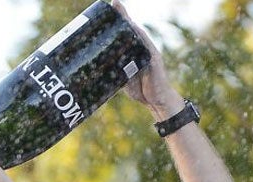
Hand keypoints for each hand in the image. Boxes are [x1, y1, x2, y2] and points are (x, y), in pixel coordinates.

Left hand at [109, 0, 185, 120]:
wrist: (156, 102)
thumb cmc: (140, 90)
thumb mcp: (122, 80)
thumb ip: (114, 73)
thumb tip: (96, 73)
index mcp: (133, 53)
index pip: (124, 34)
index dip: (118, 22)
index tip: (108, 9)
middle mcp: (141, 49)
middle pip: (131, 29)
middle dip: (123, 16)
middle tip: (113, 3)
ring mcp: (149, 52)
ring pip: (138, 34)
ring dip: (129, 22)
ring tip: (120, 10)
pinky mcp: (154, 58)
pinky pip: (146, 44)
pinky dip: (140, 35)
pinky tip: (133, 27)